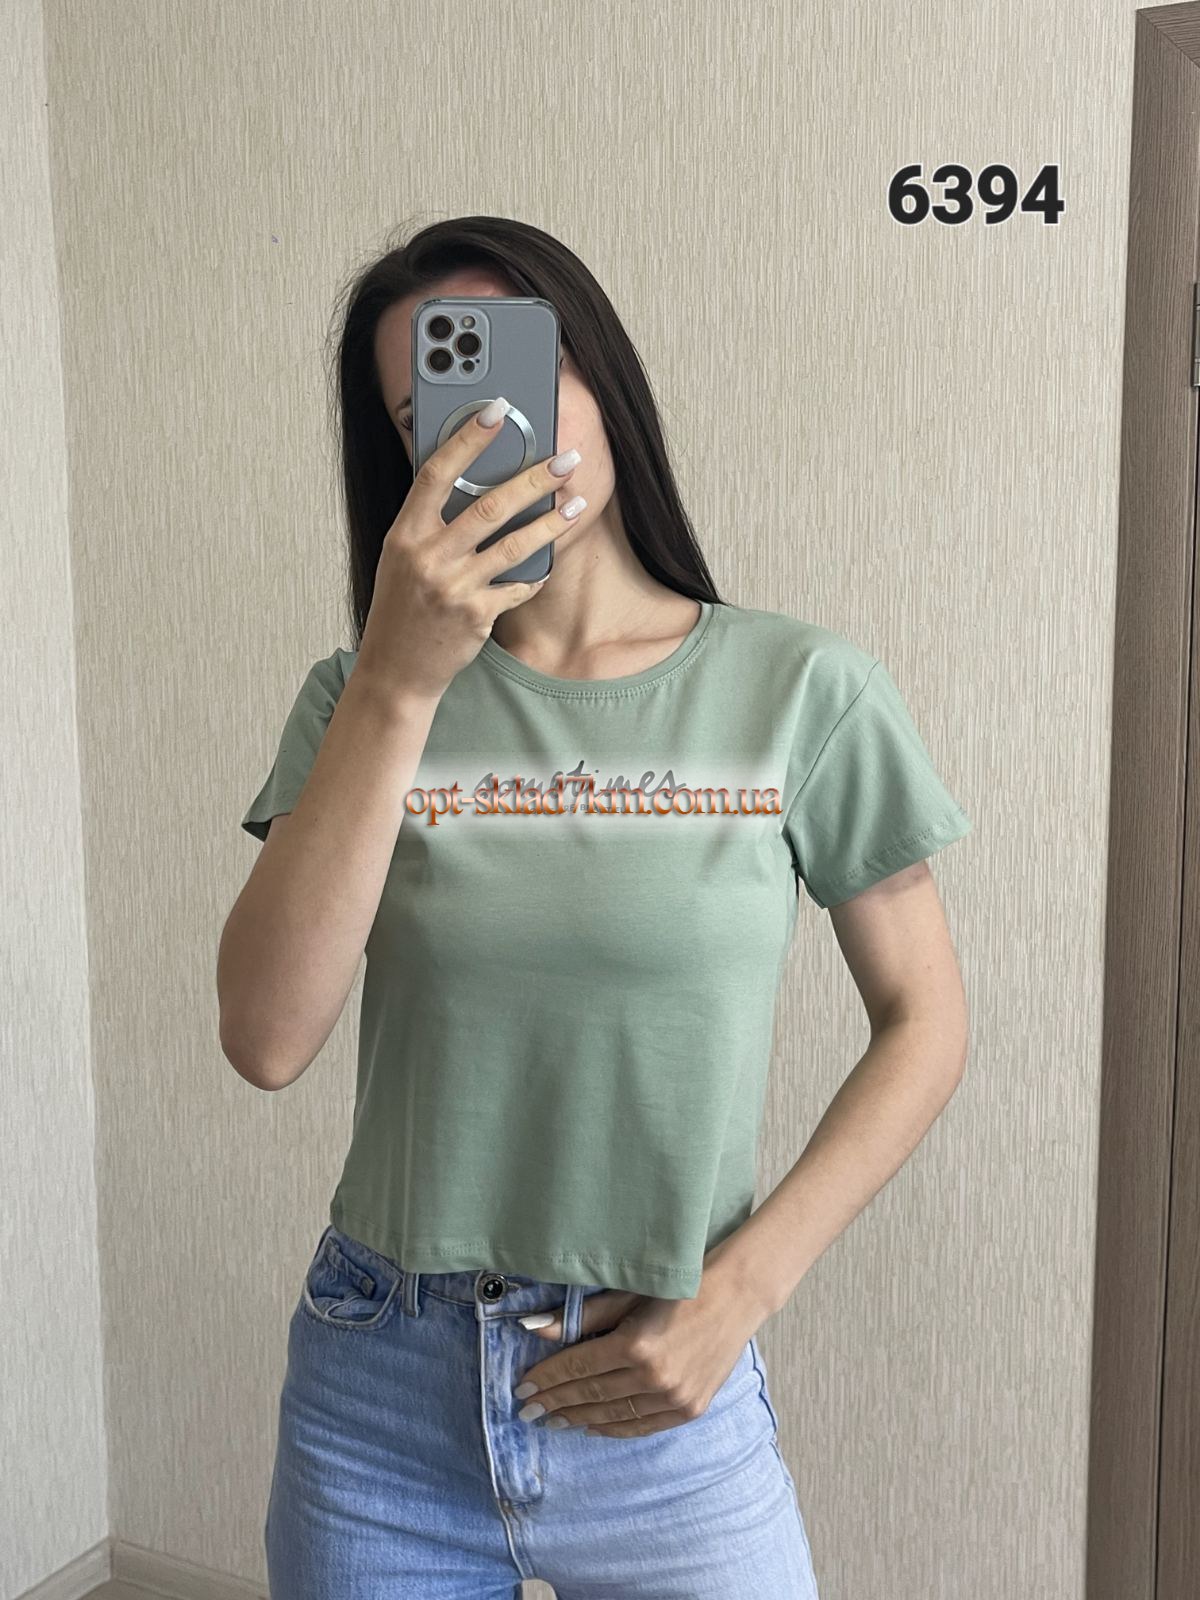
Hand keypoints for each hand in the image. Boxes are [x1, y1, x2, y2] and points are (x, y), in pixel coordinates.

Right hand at [356, 399, 584, 702]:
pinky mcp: (476, 616)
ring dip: (551, 522)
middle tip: (566, 459)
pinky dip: (537, 572)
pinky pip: (518, 586)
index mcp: (404, 534)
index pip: (436, 473)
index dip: (467, 439)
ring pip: (514, 545)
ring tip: (577, 503)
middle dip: (534, 479)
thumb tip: (469, 476)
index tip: (496, 411)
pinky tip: (552, 559)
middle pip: (489, 506)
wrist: (396, 669)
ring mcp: (453, 588)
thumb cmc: (401, 606)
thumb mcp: (400, 557)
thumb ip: (429, 522)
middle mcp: (427, 557)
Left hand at [510, 1258, 765, 1437]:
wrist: (735, 1296)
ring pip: (614, 1415)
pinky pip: (641, 1426)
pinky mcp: (689, 1409)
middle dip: (555, 1402)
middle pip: (591, 1394)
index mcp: (636, 1345)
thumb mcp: (628, 1294)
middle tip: (528, 1409)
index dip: (547, 1378)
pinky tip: (591, 1426)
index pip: (579, 1368)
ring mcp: (674, 1397)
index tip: (522, 1387)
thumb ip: (583, 1316)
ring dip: (579, 1418)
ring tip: (553, 1419)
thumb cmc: (679, 1287)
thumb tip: (536, 1330)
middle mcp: (654, 1377)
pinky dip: (613, 1428)